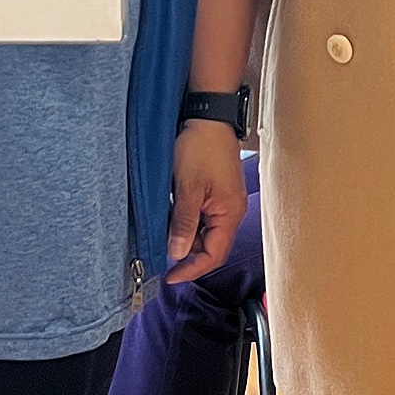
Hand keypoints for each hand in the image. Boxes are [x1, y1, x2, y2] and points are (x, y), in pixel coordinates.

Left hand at [166, 121, 247, 282]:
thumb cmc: (201, 148)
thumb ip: (183, 224)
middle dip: (188, 256)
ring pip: (205, 234)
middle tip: (162, 258)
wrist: (208, 118)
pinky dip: (188, 225)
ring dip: (186, 239)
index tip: (170, 276)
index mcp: (229, 214)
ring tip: (164, 238)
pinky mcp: (216, 194)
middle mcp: (231, 212)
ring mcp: (224, 203)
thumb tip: (177, 254)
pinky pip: (204, 219)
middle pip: (211, 247)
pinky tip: (172, 220)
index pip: (214, 255)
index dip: (192, 270)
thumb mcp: (187, 188)